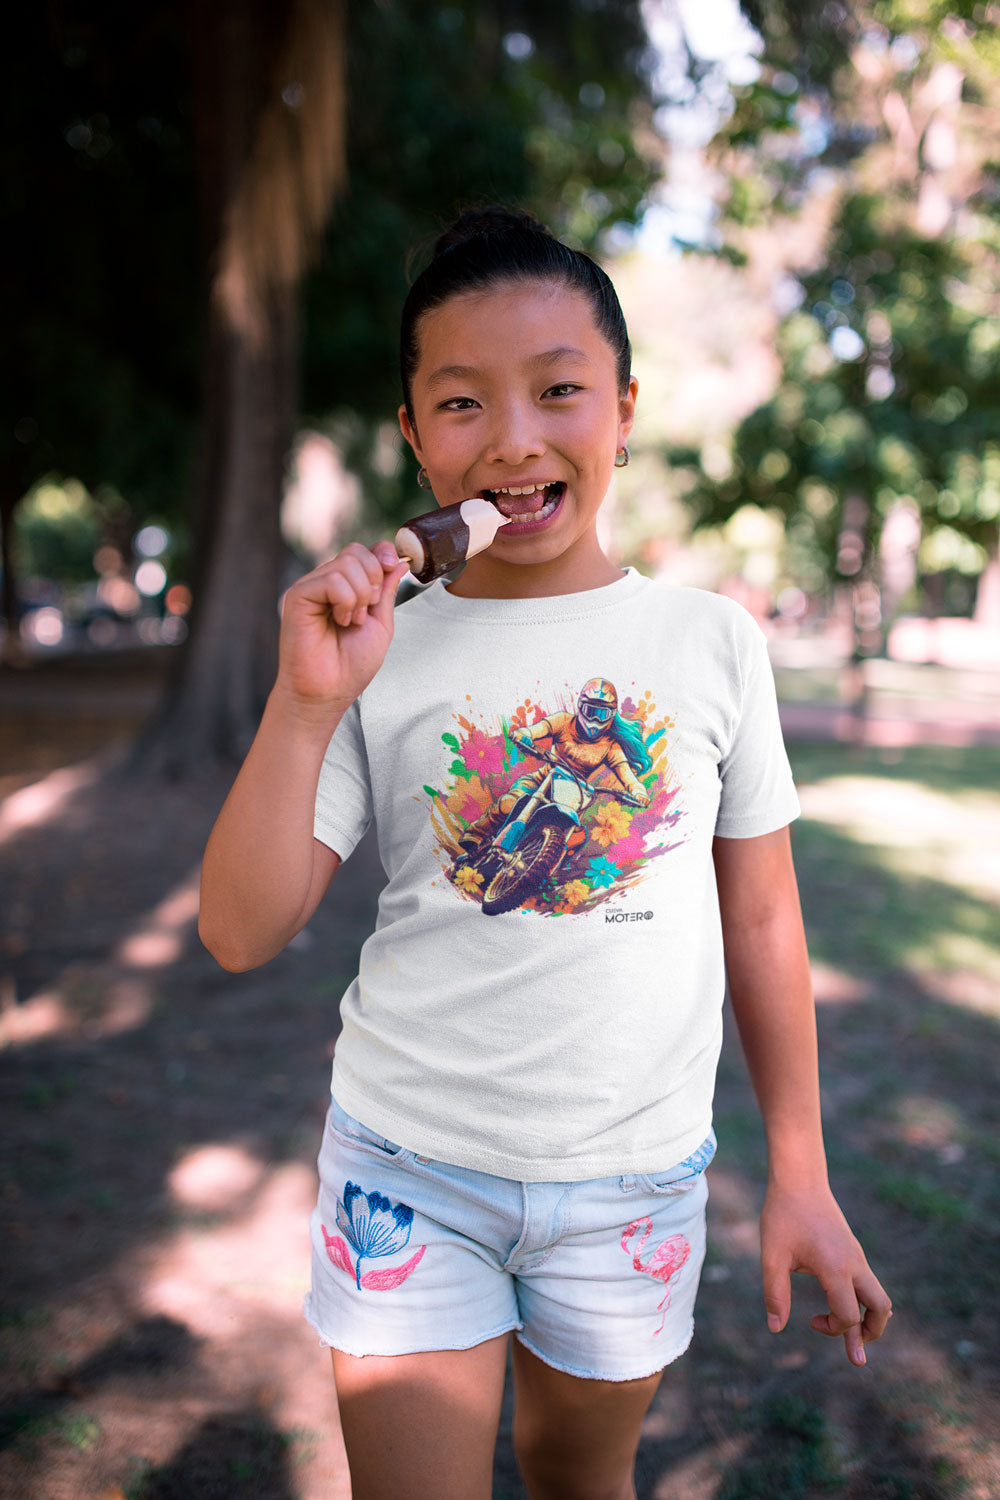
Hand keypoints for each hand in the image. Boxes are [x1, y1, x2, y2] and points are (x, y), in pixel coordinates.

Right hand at [275, 541, 408, 719]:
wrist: (327, 692)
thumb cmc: (350, 666)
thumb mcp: (381, 625)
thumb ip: (386, 592)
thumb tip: (398, 562)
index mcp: (345, 588)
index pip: (363, 551)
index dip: (382, 554)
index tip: (394, 567)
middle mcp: (325, 584)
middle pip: (356, 552)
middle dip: (374, 580)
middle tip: (366, 613)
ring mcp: (310, 587)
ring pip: (347, 563)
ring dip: (360, 596)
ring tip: (350, 622)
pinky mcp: (298, 595)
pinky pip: (332, 579)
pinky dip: (345, 601)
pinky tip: (339, 621)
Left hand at [760, 1182, 891, 1366]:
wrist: (799, 1178)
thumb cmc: (783, 1215)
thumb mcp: (772, 1256)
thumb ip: (775, 1294)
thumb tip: (775, 1329)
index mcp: (836, 1268)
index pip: (848, 1315)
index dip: (833, 1329)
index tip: (810, 1321)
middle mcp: (854, 1264)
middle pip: (881, 1309)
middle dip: (870, 1333)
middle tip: (856, 1353)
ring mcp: (857, 1255)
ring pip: (879, 1295)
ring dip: (870, 1317)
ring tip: (855, 1334)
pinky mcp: (853, 1249)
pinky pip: (868, 1281)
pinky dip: (863, 1300)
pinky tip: (851, 1304)